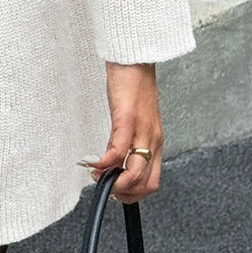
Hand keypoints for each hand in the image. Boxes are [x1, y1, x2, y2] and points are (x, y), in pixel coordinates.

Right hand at [80, 62, 163, 203]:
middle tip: (105, 188)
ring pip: (136, 172)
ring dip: (115, 183)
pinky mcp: (127, 117)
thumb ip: (126, 141)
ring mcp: (141, 129)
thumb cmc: (134, 85)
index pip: (152, 181)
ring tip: (98, 177)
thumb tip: (112, 162)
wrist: (135, 58)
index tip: (115, 191)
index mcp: (154, 141)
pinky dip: (107, 162)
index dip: (133, 194)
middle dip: (124, 194)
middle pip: (146, 183)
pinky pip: (120, 147)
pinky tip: (96, 164)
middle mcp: (152, 139)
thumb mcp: (133, 118)